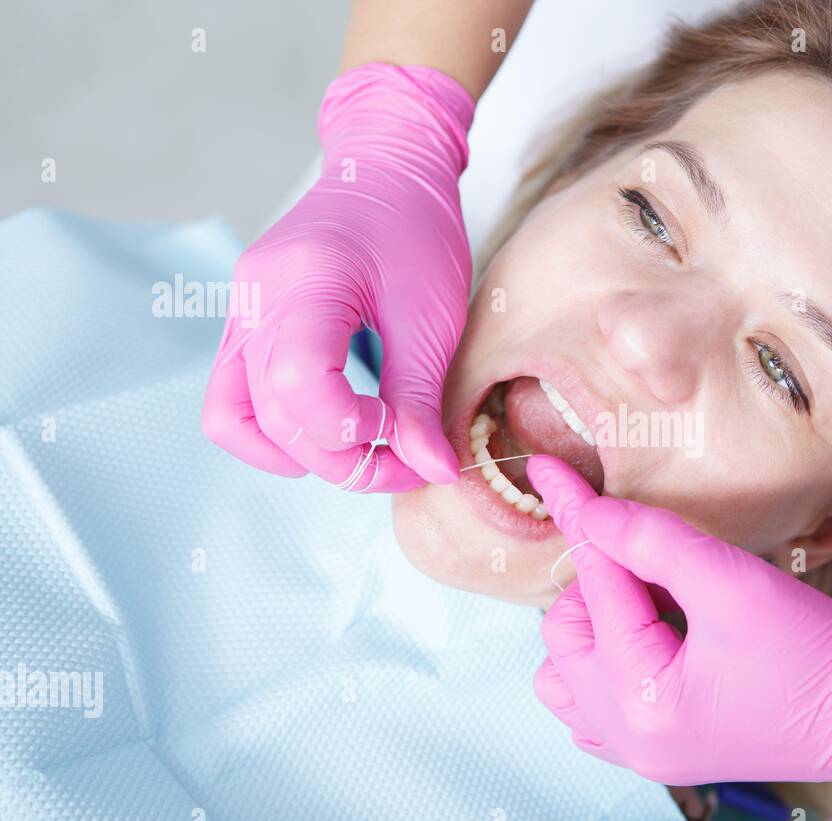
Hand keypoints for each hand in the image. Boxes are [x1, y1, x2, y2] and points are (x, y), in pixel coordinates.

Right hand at [202, 63, 476, 490]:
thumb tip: (434, 472)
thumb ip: (422, 399)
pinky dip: (276, 434)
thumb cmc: (416, 231)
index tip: (403, 428)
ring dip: (307, 456)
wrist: (385, 172)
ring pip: (239, 419)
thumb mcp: (432, 316)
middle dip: (344, 459)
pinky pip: (232, 401)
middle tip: (407, 463)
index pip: (298, 384)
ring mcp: (240, 314)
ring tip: (370, 453)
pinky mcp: (244, 327)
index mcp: (306, 280)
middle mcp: (256, 299)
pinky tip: (331, 436)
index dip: (352, 428)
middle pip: (275, 415)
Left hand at [526, 455, 831, 820]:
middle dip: (600, 586)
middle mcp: (628, 740)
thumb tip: (590, 513)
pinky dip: (611, 662)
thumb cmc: (820, 652)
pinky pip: (597, 707)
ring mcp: (642, 756)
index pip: (592, 587)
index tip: (547, 469)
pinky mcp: (664, 754)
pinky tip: (657, 637)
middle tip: (660, 564)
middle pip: (565, 635)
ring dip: (599, 626)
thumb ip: (652, 542)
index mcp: (641, 701)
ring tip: (659, 604)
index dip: (578, 518)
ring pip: (570, 675)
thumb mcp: (734, 582)